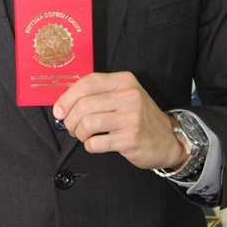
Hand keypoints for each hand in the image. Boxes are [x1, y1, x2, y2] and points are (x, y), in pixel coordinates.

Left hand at [53, 71, 188, 169]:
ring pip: (87, 123)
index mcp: (124, 81)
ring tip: (83, 136)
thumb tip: (64, 102)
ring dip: (79, 133)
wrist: (168, 139)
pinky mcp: (130, 139)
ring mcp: (131, 118)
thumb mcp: (124, 95)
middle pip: (84, 105)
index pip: (87, 83)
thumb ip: (99, 93)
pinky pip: (96, 143)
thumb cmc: (139, 117)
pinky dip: (89, 145)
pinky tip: (95, 144)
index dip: (67, 97)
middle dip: (70, 119)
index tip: (59, 110)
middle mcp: (129, 96)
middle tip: (71, 127)